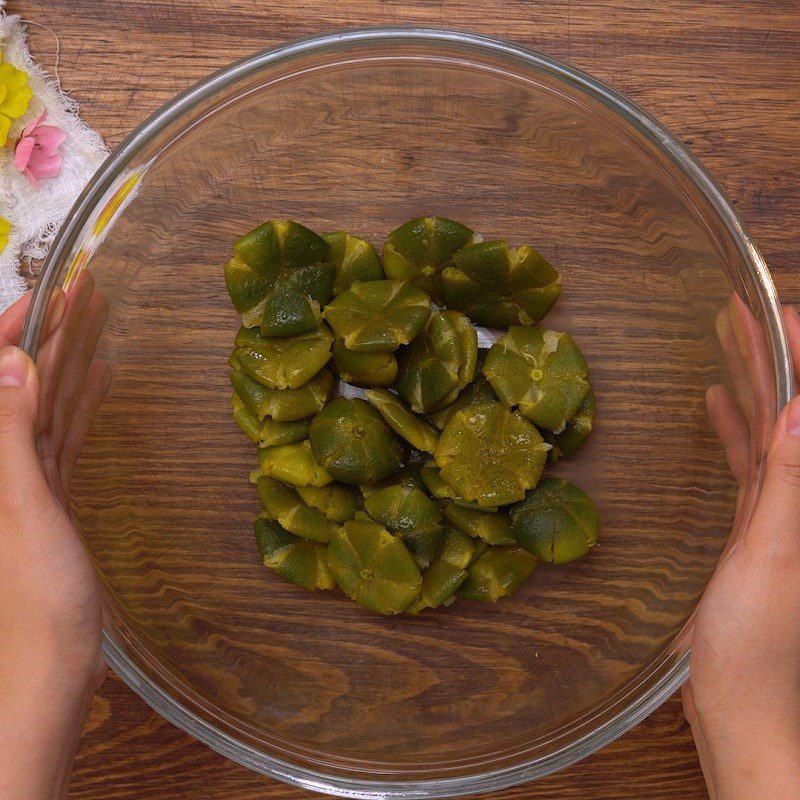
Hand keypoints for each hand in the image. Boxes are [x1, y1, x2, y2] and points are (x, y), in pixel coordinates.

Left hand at [0, 273, 110, 799]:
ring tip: (99, 325)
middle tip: (83, 294)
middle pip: (17, 386)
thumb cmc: (33, 605)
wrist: (45, 674)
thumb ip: (11, 439)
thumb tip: (12, 365)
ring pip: (44, 407)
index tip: (43, 294)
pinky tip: (101, 384)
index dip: (8, 333)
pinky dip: (81, 408)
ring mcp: (21, 481)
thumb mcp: (24, 514)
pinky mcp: (46, 498)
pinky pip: (62, 439)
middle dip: (47, 337)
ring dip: (69, 365)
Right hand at [684, 296, 799, 798]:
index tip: (778, 310)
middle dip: (774, 357)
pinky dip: (734, 427)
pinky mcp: (756, 525)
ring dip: (750, 384)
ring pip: (769, 429)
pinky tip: (716, 403)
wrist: (744, 706)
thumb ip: (788, 483)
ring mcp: (782, 508)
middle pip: (794, 411)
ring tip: (725, 338)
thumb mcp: (772, 557)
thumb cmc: (760, 647)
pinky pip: (748, 461)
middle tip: (742, 310)